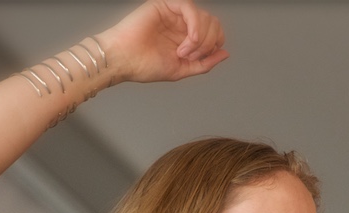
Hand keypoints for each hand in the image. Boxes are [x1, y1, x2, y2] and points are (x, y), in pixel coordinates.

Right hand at [103, 0, 228, 83]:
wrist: (123, 61)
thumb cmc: (144, 66)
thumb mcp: (182, 69)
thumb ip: (205, 63)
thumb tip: (225, 54)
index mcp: (186, 37)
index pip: (215, 33)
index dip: (215, 45)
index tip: (200, 59)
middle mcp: (182, 24)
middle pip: (213, 24)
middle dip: (207, 44)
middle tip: (189, 57)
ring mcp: (174, 13)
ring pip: (205, 17)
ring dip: (200, 39)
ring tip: (182, 52)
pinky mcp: (165, 4)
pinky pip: (190, 8)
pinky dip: (195, 26)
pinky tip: (188, 40)